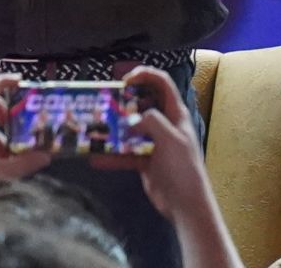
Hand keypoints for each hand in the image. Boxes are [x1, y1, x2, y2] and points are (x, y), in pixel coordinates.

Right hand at [90, 67, 211, 217]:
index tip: (124, 80)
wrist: (185, 204)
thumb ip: (152, 121)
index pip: (162, 84)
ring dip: (114, 128)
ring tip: (95, 127)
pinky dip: (111, 155)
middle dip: (124, 101)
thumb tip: (131, 118)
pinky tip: (96, 158)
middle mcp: (164, 125)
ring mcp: (153, 143)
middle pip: (143, 103)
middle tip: (106, 102)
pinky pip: (125, 153)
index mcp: (175, 114)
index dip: (145, 75)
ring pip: (130, 129)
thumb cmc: (183, 167)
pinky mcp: (144, 160)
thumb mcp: (170, 139)